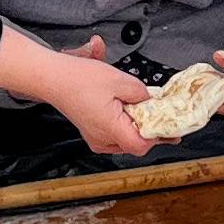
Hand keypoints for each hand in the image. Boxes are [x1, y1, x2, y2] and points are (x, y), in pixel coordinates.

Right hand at [0, 30, 155, 156]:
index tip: (171, 127)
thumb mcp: (119, 79)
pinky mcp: (91, 132)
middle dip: (150, 129)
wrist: (52, 77)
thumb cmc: (79, 79)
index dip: (159, 136)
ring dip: (137, 127)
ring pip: (125, 140)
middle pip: (135, 143)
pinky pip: (114, 134)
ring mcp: (95, 138)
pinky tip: (126, 110)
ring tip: (143, 109)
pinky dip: (124, 124)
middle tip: (162, 115)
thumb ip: (141, 93)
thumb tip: (151, 100)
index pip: (142, 145)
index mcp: (111, 129)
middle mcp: (102, 139)